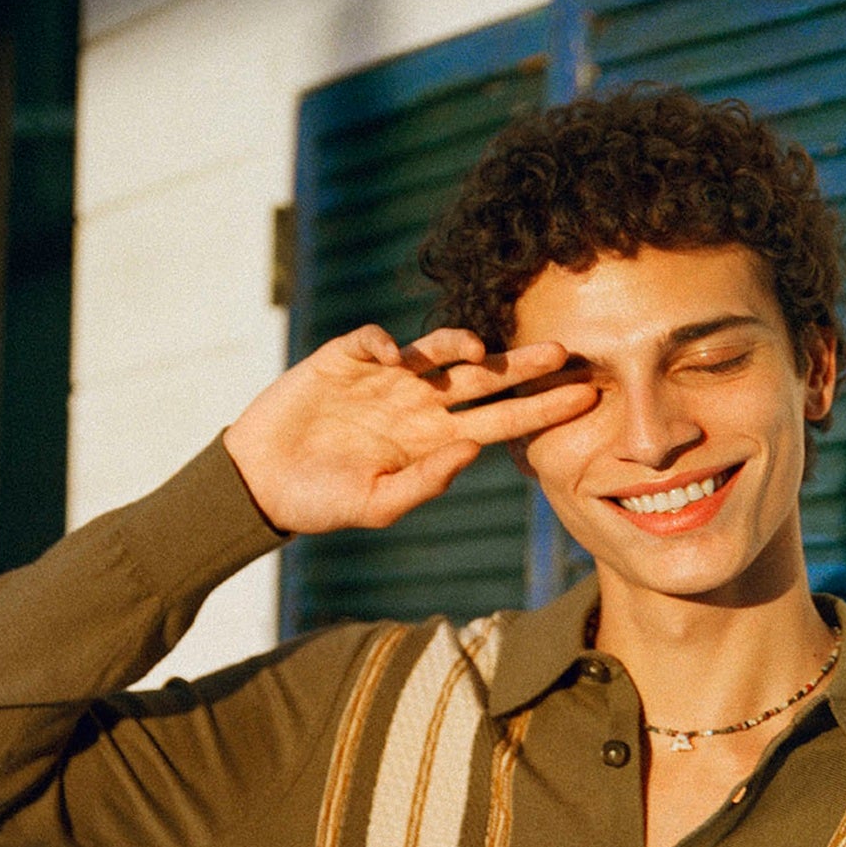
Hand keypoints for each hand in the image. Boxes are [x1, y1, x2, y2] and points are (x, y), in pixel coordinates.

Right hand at [222, 324, 595, 534]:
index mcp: (434, 439)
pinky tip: (389, 356)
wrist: (262, 483)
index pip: (500, 420)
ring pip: (433, 351)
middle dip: (523, 365)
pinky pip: (373, 341)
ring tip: (475, 349)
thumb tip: (470, 450)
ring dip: (456, 344)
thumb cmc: (322, 501)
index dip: (540, 408)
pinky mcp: (345, 358)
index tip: (583, 399)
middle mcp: (418, 403)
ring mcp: (384, 378)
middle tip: (565, 352)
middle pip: (482, 378)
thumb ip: (425, 481)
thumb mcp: (378, 505)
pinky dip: (384, 343)